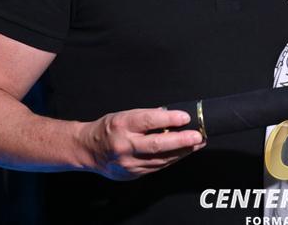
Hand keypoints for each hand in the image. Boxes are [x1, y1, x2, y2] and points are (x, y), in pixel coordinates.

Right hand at [79, 108, 204, 179]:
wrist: (89, 150)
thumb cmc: (108, 129)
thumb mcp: (124, 115)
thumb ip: (147, 116)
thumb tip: (172, 116)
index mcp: (122, 125)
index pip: (149, 121)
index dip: (169, 119)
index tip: (185, 117)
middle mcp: (124, 145)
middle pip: (157, 144)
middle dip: (181, 140)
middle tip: (198, 136)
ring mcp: (128, 162)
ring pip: (161, 158)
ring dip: (182, 151)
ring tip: (197, 143)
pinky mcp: (133, 173)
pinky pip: (157, 166)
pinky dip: (172, 159)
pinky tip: (182, 153)